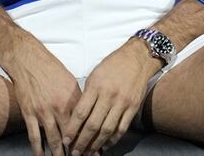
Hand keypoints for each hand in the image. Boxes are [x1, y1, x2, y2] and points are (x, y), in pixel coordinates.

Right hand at [2, 39, 81, 155]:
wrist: (29, 61)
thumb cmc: (52, 70)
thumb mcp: (71, 83)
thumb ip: (78, 101)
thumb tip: (87, 116)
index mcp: (72, 99)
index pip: (84, 124)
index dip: (90, 139)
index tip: (95, 150)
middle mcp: (59, 108)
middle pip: (70, 135)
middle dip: (77, 150)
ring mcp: (43, 112)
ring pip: (53, 139)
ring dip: (59, 153)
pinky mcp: (29, 114)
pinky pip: (34, 136)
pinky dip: (38, 149)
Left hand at [63, 39, 161, 154]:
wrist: (138, 57)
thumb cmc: (113, 64)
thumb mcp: (95, 74)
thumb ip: (87, 95)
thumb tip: (77, 116)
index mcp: (96, 86)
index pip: (81, 113)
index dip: (72, 130)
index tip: (66, 140)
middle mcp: (109, 95)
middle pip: (93, 125)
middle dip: (82, 142)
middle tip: (75, 153)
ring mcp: (122, 102)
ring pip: (107, 130)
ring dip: (96, 144)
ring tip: (89, 152)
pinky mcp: (133, 107)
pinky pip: (122, 127)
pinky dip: (113, 139)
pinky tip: (106, 145)